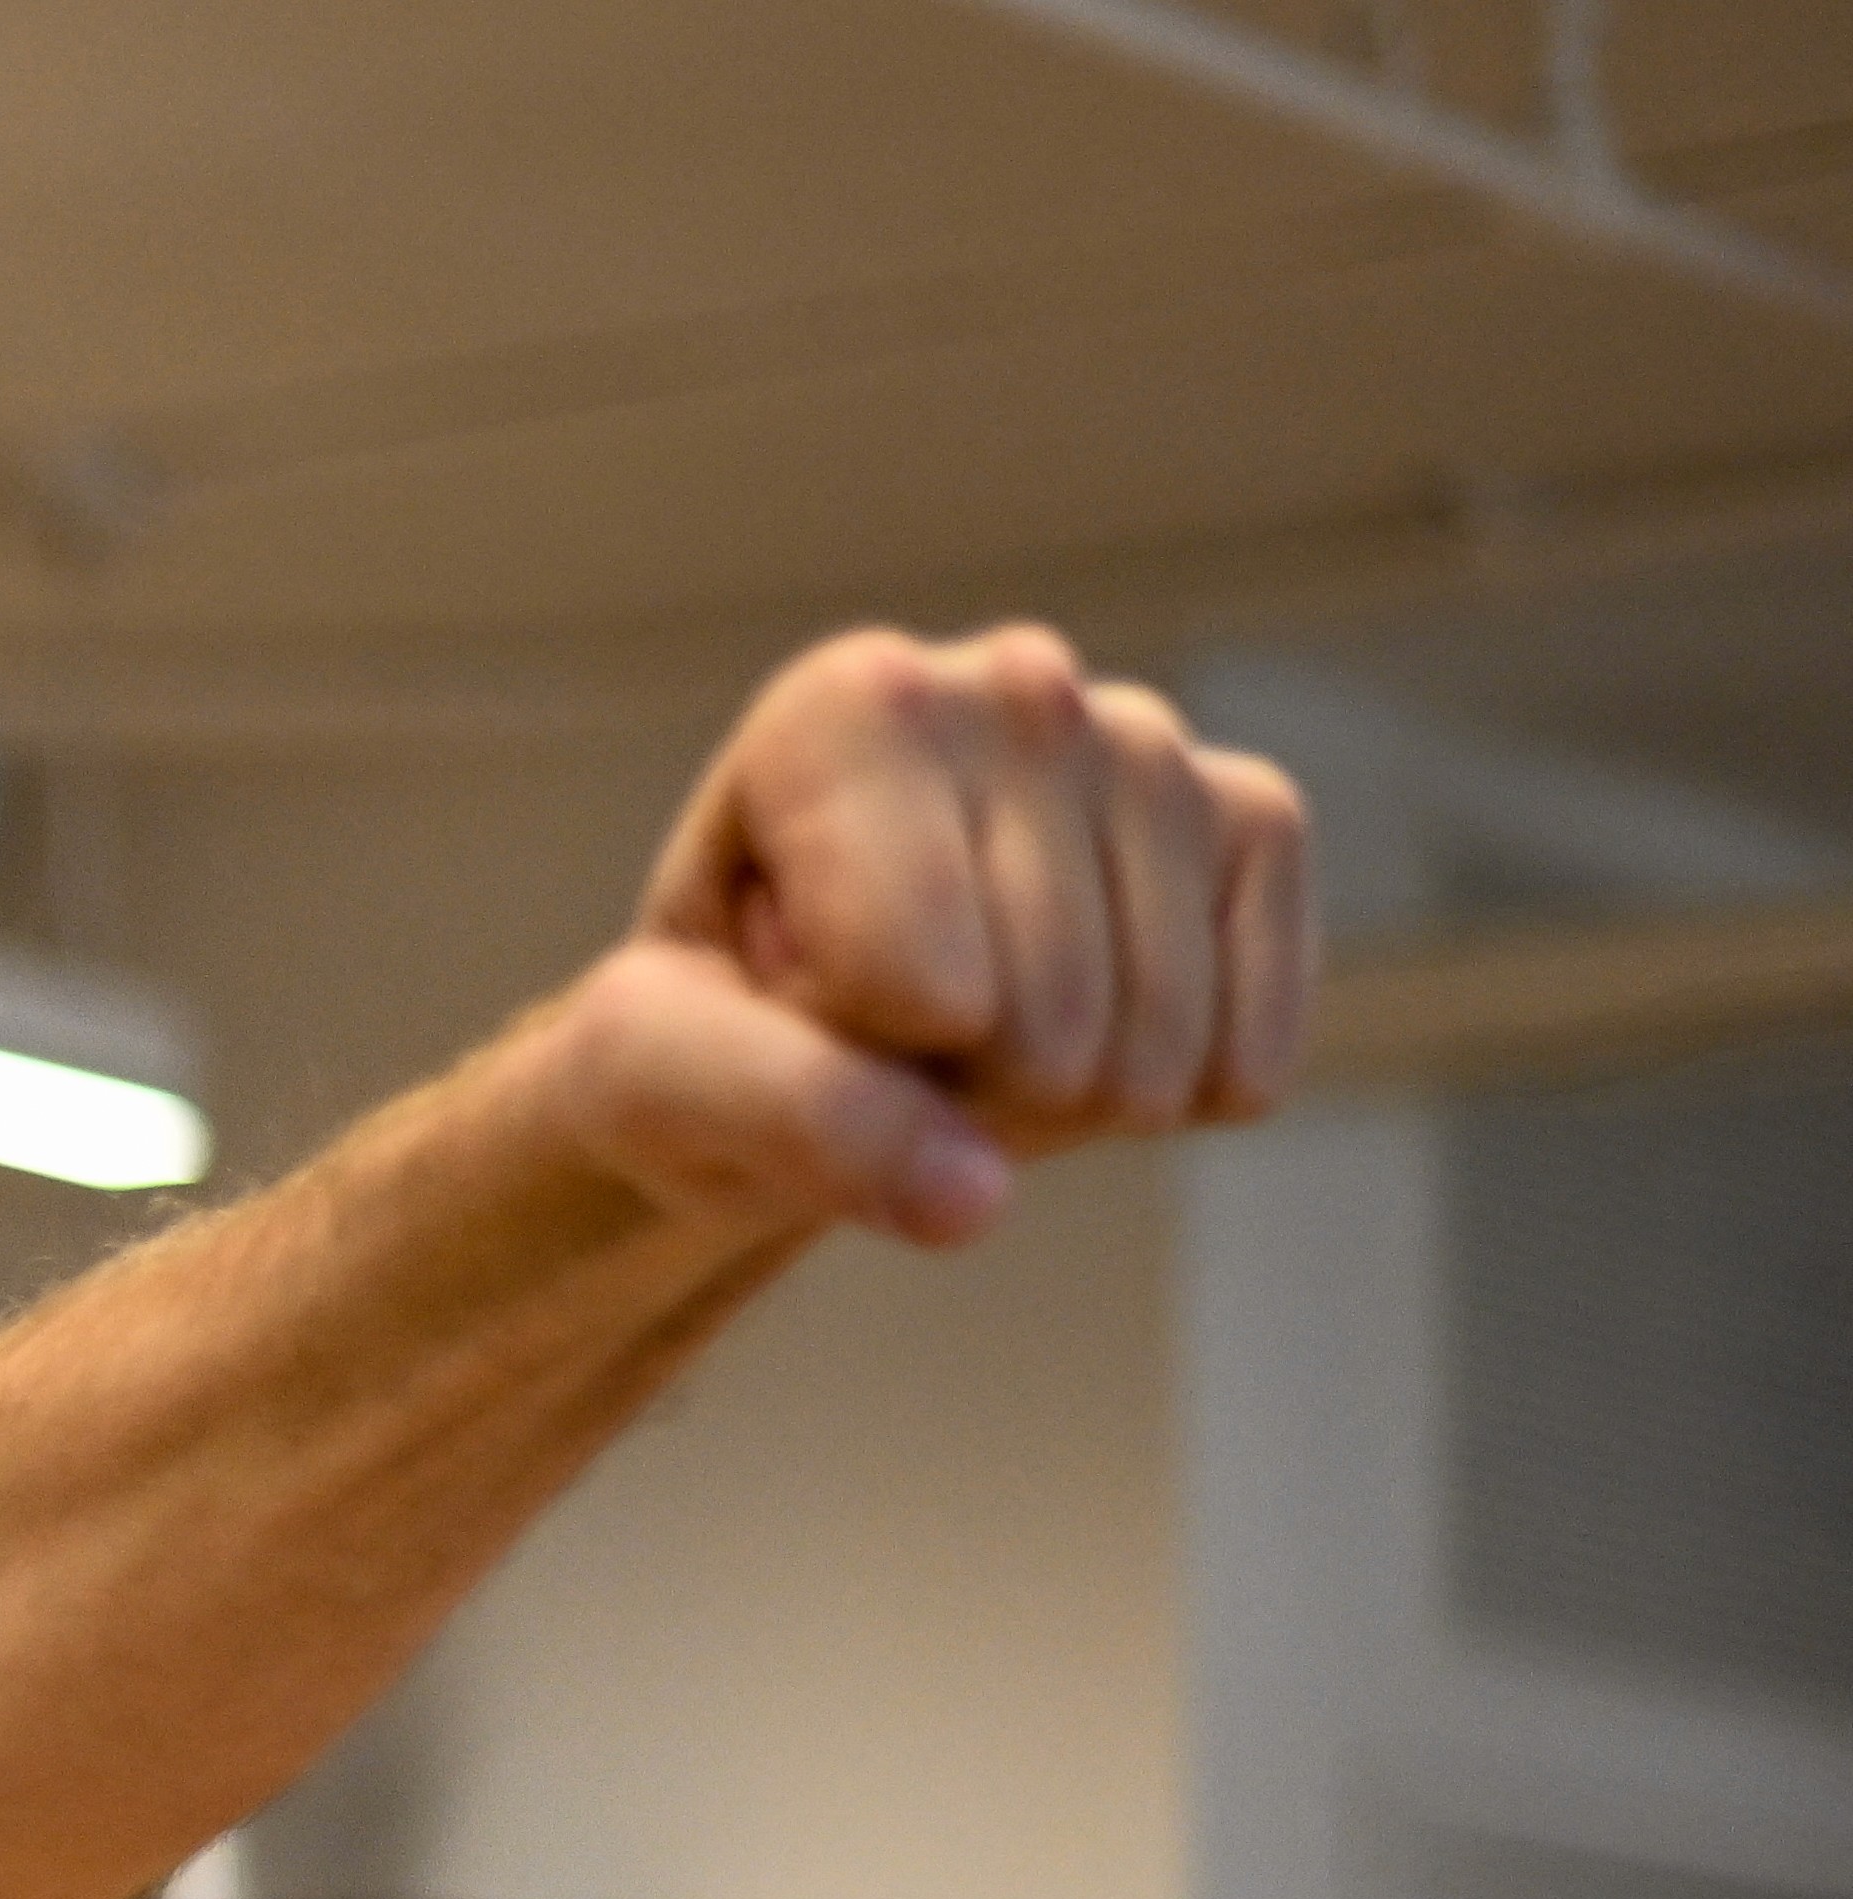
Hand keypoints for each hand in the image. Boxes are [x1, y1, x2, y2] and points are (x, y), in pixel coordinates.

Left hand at [532, 627, 1310, 1251]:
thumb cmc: (712, 1025)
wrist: (802, 1022)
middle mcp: (1015, 685)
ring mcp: (1151, 745)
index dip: (854, 1053)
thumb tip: (972, 1194)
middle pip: (1041, 1018)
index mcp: (849, 706)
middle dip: (961, 1082)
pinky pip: (1251, 1048)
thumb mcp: (661, 1076)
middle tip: (891, 1033)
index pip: (911, 977)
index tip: (793, 998)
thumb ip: (783, 1115)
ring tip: (977, 1026)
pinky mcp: (1256, 818)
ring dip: (1065, 1099)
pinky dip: (1170, 1098)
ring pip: (1155, 1041)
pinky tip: (1095, 1034)